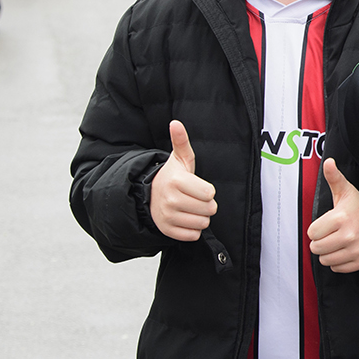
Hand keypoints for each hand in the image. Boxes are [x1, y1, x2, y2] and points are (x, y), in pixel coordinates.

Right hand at [150, 120, 216, 240]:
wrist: (149, 196)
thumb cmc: (171, 177)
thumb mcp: (179, 159)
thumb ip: (181, 141)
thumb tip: (176, 123)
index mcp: (176, 182)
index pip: (209, 194)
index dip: (208, 191)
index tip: (199, 188)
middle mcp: (170, 200)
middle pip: (209, 209)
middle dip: (208, 205)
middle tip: (197, 199)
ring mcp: (167, 217)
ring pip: (202, 223)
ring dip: (201, 217)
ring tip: (192, 208)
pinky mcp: (167, 231)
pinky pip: (193, 235)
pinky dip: (193, 229)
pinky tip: (186, 218)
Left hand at [307, 159, 358, 272]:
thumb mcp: (346, 191)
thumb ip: (334, 178)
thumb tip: (328, 162)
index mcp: (341, 218)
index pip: (312, 233)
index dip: (317, 228)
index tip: (327, 223)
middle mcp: (349, 235)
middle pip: (316, 248)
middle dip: (320, 241)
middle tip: (331, 233)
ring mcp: (355, 250)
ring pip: (325, 260)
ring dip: (327, 252)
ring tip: (337, 242)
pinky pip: (336, 268)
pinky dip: (337, 261)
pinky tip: (345, 250)